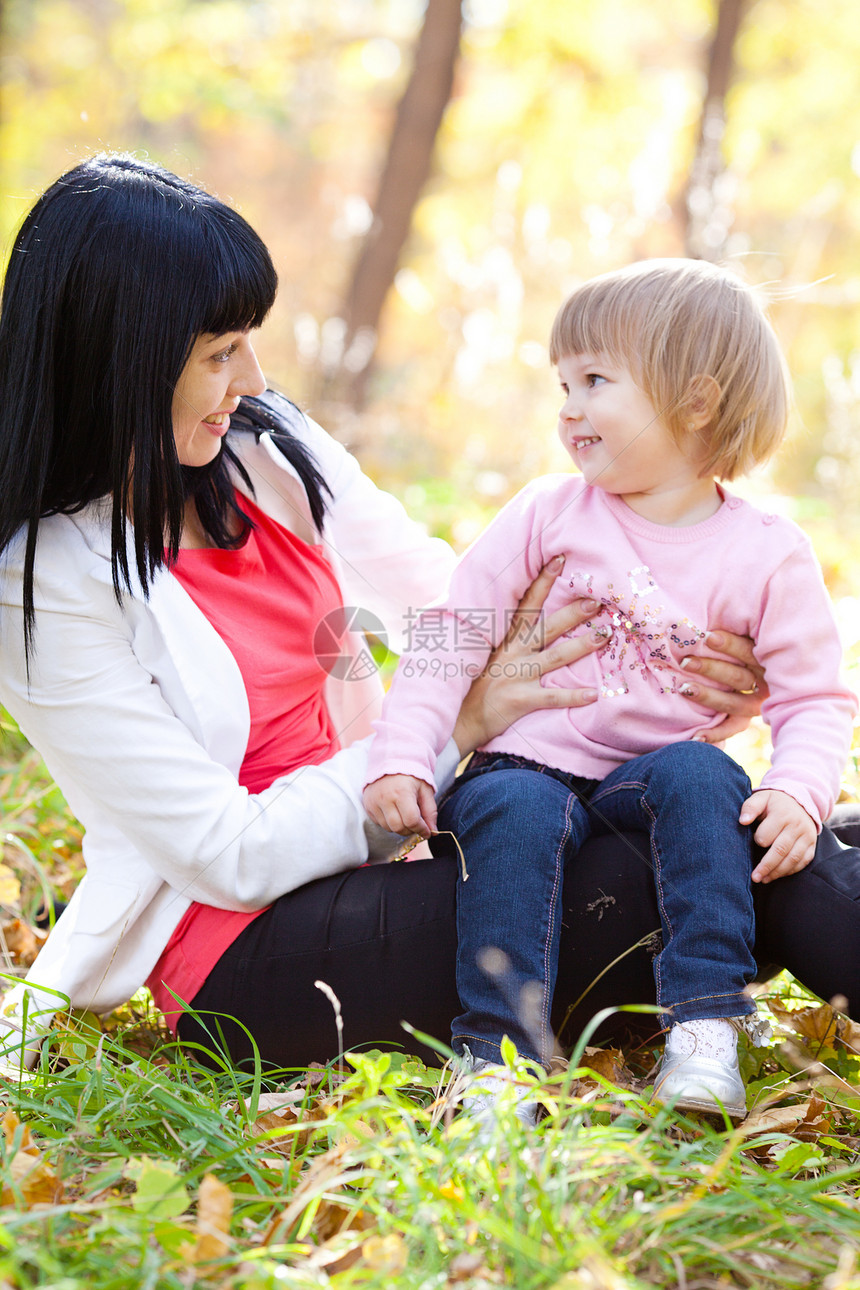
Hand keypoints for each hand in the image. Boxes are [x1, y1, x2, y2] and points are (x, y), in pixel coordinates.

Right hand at [363, 774, 437, 838]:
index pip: (412, 821)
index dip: (421, 829)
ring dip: (400, 827)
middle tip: (417, 825)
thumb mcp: (425, 790)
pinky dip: (389, 823)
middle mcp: (385, 798)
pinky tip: (395, 812)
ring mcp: (374, 802)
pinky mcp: (368, 805)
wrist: (391, 761)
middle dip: (410, 830)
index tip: (427, 832)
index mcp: (402, 792)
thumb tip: (432, 832)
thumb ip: (430, 812)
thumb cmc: (411, 775)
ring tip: (405, 816)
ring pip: (388, 828)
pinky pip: (379, 823)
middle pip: (399, 827)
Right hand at [452, 555, 607, 756]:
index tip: (560, 561)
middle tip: (596, 599)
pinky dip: (573, 696)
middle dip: (572, 613)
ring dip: (580, 646)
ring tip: (605, 636)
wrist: (458, 718)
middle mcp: (512, 653)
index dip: (542, 582)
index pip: (526, 605)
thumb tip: (514, 614)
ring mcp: (517, 676)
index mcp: (504, 639)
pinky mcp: (521, 700)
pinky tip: (594, 694)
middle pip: (546, 627)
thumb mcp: (480, 652)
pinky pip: (552, 697)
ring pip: (555, 657)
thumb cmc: (472, 685)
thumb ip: (498, 634)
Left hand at [680, 629, 767, 743]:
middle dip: (711, 669)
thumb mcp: (746, 631)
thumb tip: (706, 611)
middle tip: (685, 662)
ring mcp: (756, 703)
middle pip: (739, 678)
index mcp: (767, 658)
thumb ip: (734, 625)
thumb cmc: (738, 643)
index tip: (707, 636)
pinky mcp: (745, 719)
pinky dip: (715, 734)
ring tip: (684, 689)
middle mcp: (765, 683)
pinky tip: (695, 736)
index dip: (730, 644)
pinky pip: (732, 728)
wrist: (765, 675)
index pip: (750, 651)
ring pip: (735, 704)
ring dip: (708, 697)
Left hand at [740, 789, 816, 882]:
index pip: (766, 835)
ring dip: (777, 872)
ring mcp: (807, 837)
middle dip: (766, 866)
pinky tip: (777, 875)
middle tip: (755, 877)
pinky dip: (790, 871)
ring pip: (793, 859)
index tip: (754, 841)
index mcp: (782, 814)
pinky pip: (803, 862)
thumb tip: (742, 821)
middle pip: (780, 850)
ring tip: (764, 879)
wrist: (800, 802)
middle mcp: (797, 826)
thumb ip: (750, 808)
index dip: (758, 840)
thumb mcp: (761, 798)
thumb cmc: (774, 803)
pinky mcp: (812, 845)